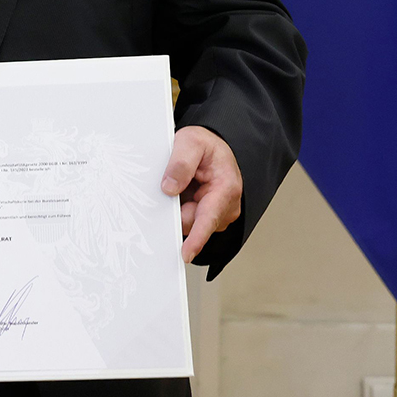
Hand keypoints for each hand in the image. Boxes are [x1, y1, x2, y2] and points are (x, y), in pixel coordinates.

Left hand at [162, 126, 242, 262]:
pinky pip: (188, 219)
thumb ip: (180, 164)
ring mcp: (218, 213)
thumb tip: (169, 188)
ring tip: (181, 183)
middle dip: (177, 210)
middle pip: (193, 222)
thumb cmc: (206, 145)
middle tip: (171, 184)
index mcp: (226, 188)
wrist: (214, 146)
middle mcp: (226, 205)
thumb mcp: (190, 142)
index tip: (185, 253)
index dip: (196, 238)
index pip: (208, 218)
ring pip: (189, 222)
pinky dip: (180, 208)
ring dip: (178, 208)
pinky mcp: (209, 215)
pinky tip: (182, 193)